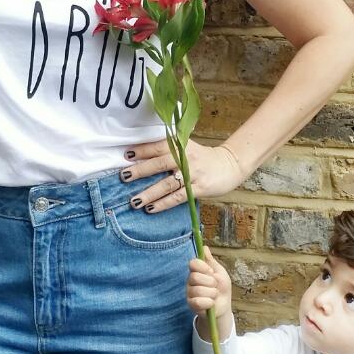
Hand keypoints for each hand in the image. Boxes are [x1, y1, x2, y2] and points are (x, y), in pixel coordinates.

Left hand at [120, 139, 243, 212]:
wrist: (229, 165)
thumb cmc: (201, 157)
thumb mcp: (186, 146)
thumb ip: (168, 148)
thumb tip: (140, 154)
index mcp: (180, 145)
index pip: (158, 146)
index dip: (142, 150)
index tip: (126, 155)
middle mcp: (185, 158)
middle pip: (159, 164)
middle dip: (140, 170)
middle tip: (124, 176)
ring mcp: (193, 174)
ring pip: (167, 184)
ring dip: (149, 193)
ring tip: (134, 200)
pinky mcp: (199, 188)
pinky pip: (178, 197)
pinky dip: (163, 203)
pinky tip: (151, 208)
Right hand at [187, 246, 231, 320]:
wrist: (224, 305)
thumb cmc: (222, 287)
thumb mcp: (219, 272)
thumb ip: (211, 261)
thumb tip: (204, 247)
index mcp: (197, 271)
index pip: (192, 263)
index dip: (203, 267)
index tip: (211, 271)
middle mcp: (191, 281)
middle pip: (195, 277)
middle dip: (210, 282)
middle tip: (215, 286)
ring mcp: (190, 293)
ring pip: (198, 290)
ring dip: (212, 293)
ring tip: (214, 295)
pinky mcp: (191, 305)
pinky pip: (197, 302)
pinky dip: (209, 302)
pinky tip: (211, 303)